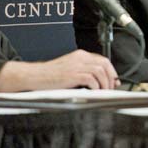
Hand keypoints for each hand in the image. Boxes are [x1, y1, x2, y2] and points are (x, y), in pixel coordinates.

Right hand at [0, 50, 119, 91]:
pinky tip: (94, 92)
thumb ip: (82, 71)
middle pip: (105, 64)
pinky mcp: (72, 74)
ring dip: (105, 83)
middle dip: (111, 77)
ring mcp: (76, 65)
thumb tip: (98, 81)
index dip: (111, 71)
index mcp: (80, 55)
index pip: (102, 59)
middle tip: (110, 88)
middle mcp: (80, 57)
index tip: (113, 81)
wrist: (34, 75)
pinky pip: (91, 79)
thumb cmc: (49, 75)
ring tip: (103, 92)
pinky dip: (96, 86)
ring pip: (101, 71)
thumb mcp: (68, 69)